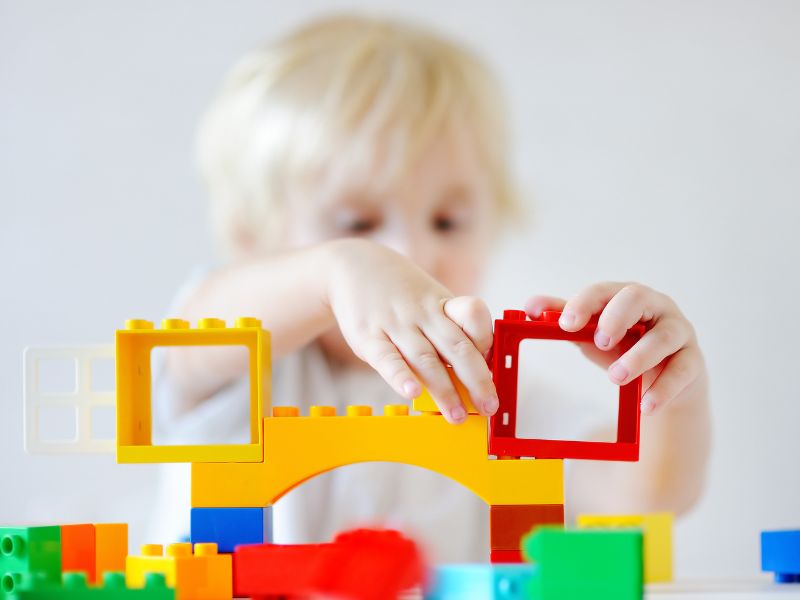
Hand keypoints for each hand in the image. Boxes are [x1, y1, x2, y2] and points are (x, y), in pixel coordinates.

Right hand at [324, 239, 497, 422]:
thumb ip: (449, 328)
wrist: (353, 265)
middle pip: (457, 346)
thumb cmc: (399, 292)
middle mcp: (422, 314)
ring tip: (457, 416)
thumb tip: (474, 371)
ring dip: (445, 390)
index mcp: (442, 304)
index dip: (487, 340)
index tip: (494, 366)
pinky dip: (400, 376)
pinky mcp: (367, 336)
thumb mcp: (430, 298)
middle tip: (489, 406)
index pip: (473, 315)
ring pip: (426, 359)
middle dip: (477, 380)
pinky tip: (412, 392)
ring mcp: (395, 324)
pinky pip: (387, 358)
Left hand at [525, 282, 704, 414]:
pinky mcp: (693, 360)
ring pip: (662, 338)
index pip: (603, 290)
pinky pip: (682, 371)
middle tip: (599, 341)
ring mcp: (678, 331)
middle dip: (616, 318)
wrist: (663, 377)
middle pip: (637, 299)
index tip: (565, 323)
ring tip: (615, 378)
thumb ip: (562, 318)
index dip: (584, 303)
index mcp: (624, 296)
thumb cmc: (623, 346)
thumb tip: (529, 306)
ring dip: (638, 358)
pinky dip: (663, 389)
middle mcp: (655, 307)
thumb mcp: (591, 333)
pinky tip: (646, 406)